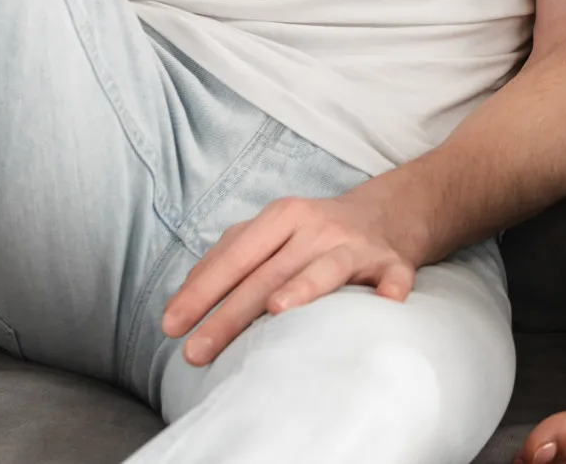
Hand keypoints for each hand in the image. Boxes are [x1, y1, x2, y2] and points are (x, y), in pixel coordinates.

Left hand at [160, 182, 424, 365]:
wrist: (389, 213)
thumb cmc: (313, 233)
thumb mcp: (270, 233)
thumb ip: (229, 257)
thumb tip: (184, 301)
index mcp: (282, 217)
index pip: (235, 255)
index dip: (202, 290)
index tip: (171, 326)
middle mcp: (318, 227)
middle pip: (270, 272)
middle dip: (231, 313)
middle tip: (196, 352)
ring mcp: (357, 245)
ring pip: (328, 268)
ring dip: (304, 286)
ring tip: (278, 310)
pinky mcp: (393, 263)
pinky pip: (393, 277)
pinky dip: (390, 289)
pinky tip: (385, 304)